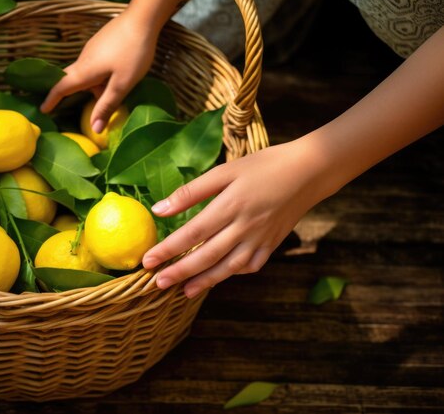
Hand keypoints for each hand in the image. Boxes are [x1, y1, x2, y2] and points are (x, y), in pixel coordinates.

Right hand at [40, 11, 157, 132]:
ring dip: (91, 86)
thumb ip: (107, 106)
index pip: (61, 87)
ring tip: (108, 96)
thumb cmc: (133, 53)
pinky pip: (94, 65)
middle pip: (70, 79)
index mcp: (85, 71)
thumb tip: (94, 129)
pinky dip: (98, 76)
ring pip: (86, 73)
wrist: (143, 19)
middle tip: (65, 107)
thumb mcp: (122, 84)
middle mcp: (84, 59)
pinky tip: (115, 78)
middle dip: (67, 93)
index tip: (43, 109)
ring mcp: (92, 49)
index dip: (51, 99)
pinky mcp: (101, 44)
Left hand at [142, 139, 328, 297]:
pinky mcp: (272, 245)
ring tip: (184, 291)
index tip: (147, 261)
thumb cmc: (264, 166)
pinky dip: (234, 274)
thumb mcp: (226, 171)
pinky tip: (220, 277)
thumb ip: (192, 192)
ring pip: (228, 267)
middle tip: (158, 284)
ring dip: (205, 281)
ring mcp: (260, 239)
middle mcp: (244, 227)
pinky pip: (251, 265)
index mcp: (230, 206)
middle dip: (180, 272)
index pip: (191, 234)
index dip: (167, 249)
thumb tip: (159, 209)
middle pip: (207, 256)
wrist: (309, 171)